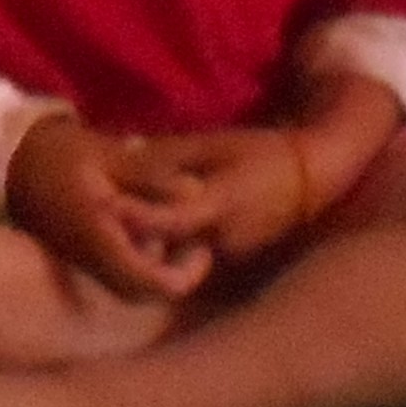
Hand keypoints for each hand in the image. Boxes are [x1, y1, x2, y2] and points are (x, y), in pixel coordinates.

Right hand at [6, 114, 206, 303]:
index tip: (200, 246)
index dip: (184, 275)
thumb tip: (197, 192)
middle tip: (196, 242)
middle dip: (175, 274)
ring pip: (131, 287)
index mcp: (96, 237)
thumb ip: (151, 175)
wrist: (12, 161)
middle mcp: (88, 260)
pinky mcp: (81, 260)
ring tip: (179, 233)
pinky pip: (118, 275)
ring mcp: (82, 264)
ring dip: (159, 268)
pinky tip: (151, 231)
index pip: (148, 282)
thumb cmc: (61, 153)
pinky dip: (143, 261)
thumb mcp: (109, 155)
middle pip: (142, 293)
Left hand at [109, 125, 316, 275]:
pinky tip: (150, 225)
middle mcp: (223, 239)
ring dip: (147, 241)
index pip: (169, 218)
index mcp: (220, 203)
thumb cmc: (257, 152)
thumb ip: (168, 159)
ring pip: (175, 254)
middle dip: (130, 234)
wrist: (309, 179)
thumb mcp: (210, 144)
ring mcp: (229, 255)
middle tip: (96, 210)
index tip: (100, 201)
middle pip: (164, 245)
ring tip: (116, 217)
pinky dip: (168, 244)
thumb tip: (123, 159)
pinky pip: (189, 255)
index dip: (133, 213)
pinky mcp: (230, 262)